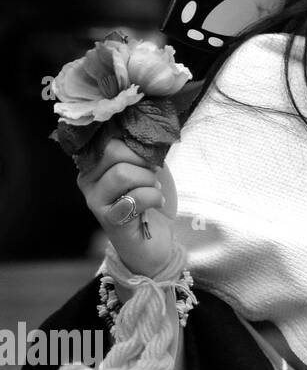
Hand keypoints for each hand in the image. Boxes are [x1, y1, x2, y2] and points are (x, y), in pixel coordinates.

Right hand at [77, 138, 178, 278]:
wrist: (155, 241)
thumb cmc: (150, 199)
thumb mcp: (147, 166)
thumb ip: (141, 148)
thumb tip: (147, 128)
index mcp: (95, 162)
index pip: (109, 136)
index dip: (135, 142)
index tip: (149, 154)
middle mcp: (88, 179)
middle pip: (113, 150)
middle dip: (143, 160)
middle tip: (152, 174)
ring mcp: (95, 200)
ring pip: (122, 173)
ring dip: (148, 180)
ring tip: (153, 189)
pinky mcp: (109, 219)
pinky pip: (134, 198)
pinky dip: (153, 197)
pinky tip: (156, 203)